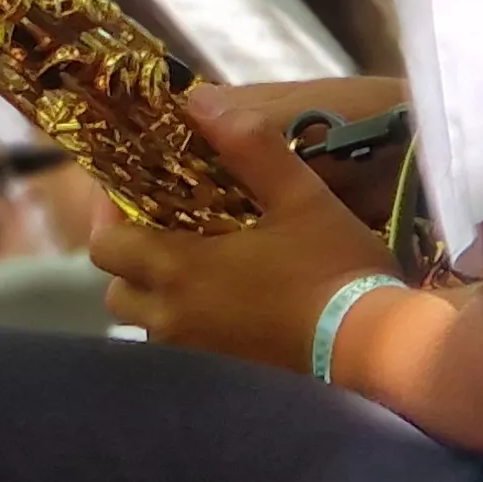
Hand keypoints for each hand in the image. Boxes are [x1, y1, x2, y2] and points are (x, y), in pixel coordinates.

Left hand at [88, 92, 402, 372]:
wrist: (377, 351)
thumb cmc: (336, 269)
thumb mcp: (301, 195)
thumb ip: (250, 145)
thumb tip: (198, 101)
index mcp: (180, 271)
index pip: (105, 246)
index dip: (108, 217)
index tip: (127, 194)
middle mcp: (174, 321)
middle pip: (118, 291)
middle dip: (130, 262)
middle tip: (162, 232)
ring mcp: (197, 357)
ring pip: (149, 325)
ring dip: (159, 298)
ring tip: (197, 270)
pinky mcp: (224, 380)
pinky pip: (182, 353)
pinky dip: (188, 329)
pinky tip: (226, 309)